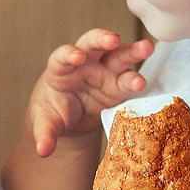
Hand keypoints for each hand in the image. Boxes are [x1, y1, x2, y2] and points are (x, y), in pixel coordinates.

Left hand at [24, 28, 154, 157]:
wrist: (70, 121)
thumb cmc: (53, 113)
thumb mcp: (45, 123)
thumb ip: (45, 134)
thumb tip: (43, 150)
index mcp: (61, 69)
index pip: (63, 57)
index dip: (70, 54)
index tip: (77, 56)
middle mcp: (85, 64)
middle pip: (93, 44)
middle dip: (103, 39)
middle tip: (113, 39)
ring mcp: (104, 72)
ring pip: (118, 55)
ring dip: (132, 51)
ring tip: (147, 48)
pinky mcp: (119, 85)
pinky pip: (129, 80)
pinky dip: (137, 81)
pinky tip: (144, 83)